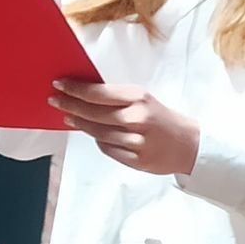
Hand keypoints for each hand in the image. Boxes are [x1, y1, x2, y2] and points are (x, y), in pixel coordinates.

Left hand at [49, 81, 198, 175]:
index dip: (76, 89)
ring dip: (80, 124)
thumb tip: (86, 94)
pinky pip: (107, 148)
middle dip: (70, 105)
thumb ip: (118, 98)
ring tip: (70, 118)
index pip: (98, 93)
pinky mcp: (135, 159)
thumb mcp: (145, 100)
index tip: (60, 84)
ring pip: (96, 133)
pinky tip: (94, 134)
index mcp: (139, 98)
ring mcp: (135, 141)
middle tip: (55, 100)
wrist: (189, 145)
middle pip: (93, 113)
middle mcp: (136, 118)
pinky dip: (98, 140)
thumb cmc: (163, 119)